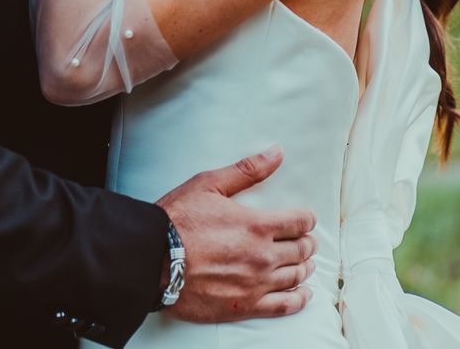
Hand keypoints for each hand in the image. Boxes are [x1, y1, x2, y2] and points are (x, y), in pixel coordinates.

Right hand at [155, 146, 318, 323]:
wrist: (152, 261)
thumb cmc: (177, 221)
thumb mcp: (209, 184)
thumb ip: (247, 170)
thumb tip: (276, 153)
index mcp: (256, 225)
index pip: (300, 222)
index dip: (307, 219)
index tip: (306, 219)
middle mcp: (261, 256)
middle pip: (301, 250)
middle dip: (307, 243)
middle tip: (306, 241)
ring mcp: (254, 284)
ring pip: (295, 276)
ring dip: (304, 267)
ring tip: (304, 264)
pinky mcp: (244, 306)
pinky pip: (283, 306)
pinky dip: (298, 299)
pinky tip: (303, 294)